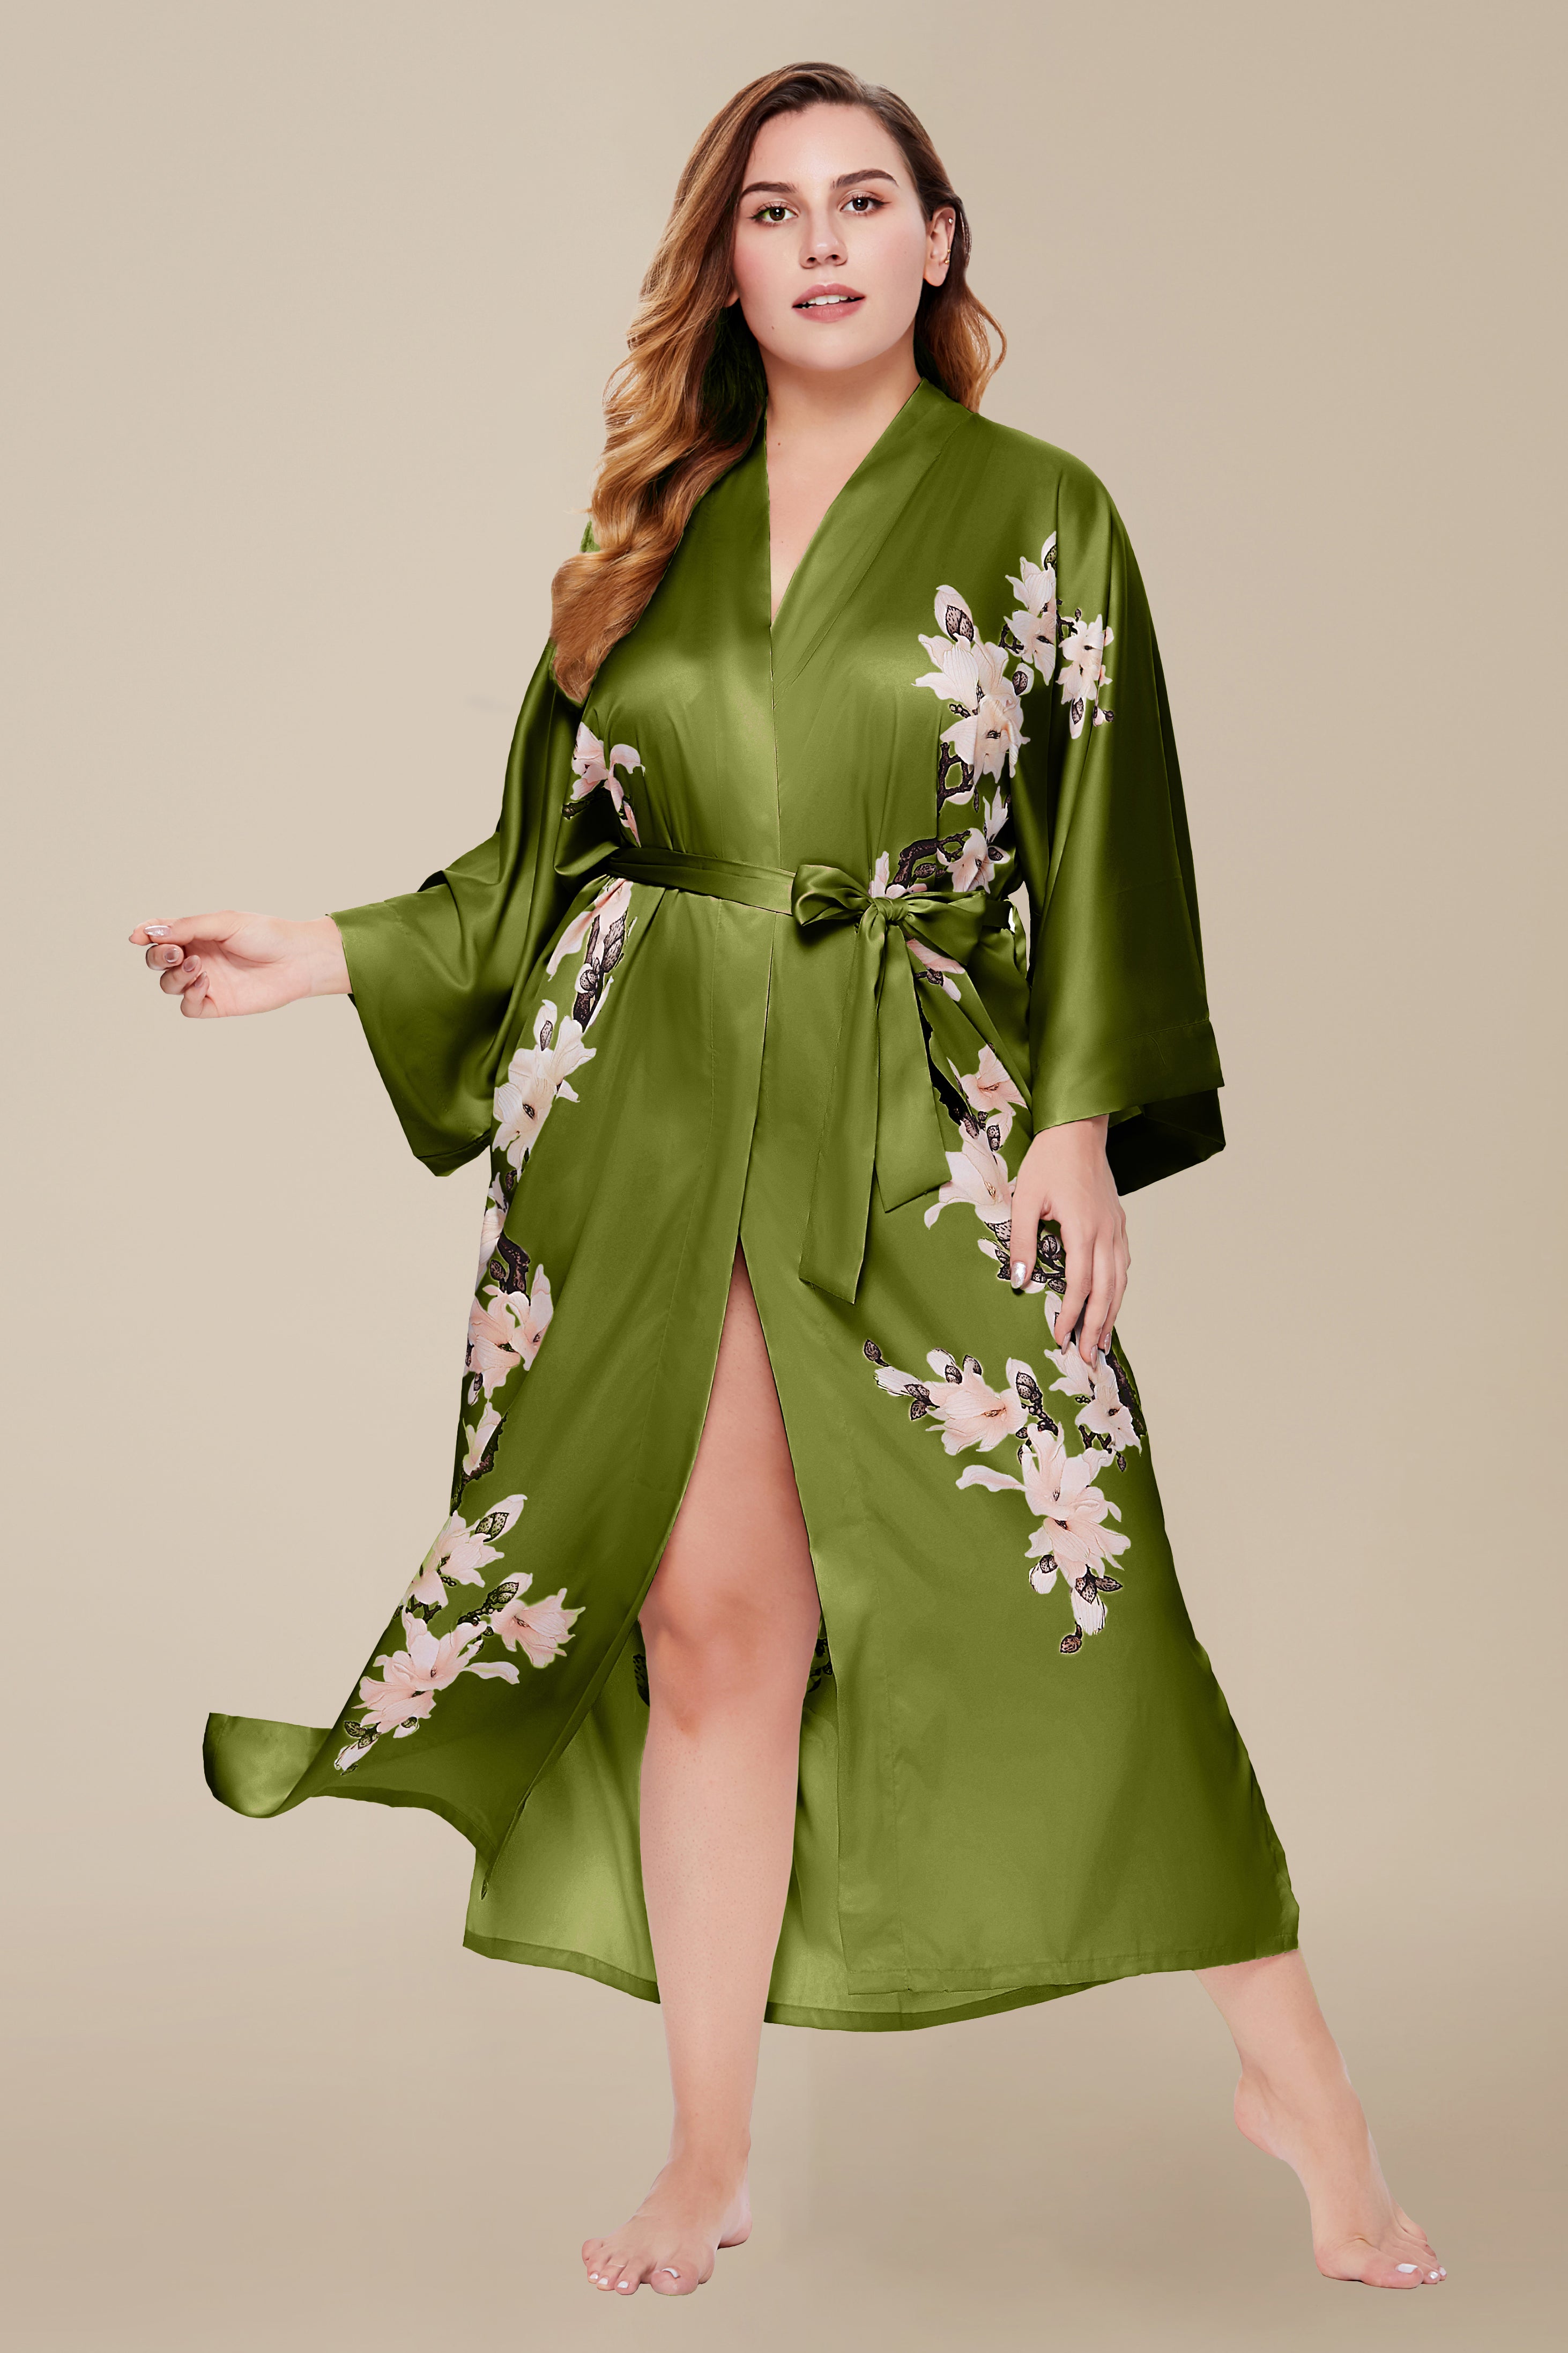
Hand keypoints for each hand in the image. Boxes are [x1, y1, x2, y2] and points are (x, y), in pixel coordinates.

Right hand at [128, 911, 349, 1016]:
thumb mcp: (224, 923)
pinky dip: (189, 995)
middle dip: (157, 956)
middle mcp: (197, 957)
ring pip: (168, 984)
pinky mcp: (217, 1004)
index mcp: (197, 934)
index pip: (160, 934)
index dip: (145, 934)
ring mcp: (206, 982)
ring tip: (198, 965)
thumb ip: (187, 927)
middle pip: (157, 961)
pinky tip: (206, 982)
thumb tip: (150, 932)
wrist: (299, 959)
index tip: (137, 936)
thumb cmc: (267, 935)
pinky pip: (188, 1007)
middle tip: (175, 951)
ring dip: (175, 975)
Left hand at [1008, 1114, 1129, 1362]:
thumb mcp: (1025, 1198)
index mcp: (1083, 1228)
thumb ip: (1021, 1241)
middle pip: (1107, 1290)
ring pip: (1120, 1280)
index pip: (1080, 1284)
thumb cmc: (1049, 1160)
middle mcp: (1106, 1232)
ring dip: (1112, 1313)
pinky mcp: (1118, 1221)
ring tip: (1101, 1340)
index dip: (1071, 1315)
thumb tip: (1018, 1281)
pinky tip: (1111, 1301)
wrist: (1078, 1128)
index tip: (1059, 1338)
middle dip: (1096, 1326)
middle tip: (1087, 1356)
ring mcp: (1116, 1227)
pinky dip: (1118, 1288)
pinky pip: (1123, 1264)